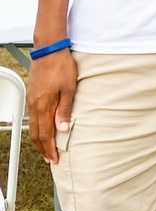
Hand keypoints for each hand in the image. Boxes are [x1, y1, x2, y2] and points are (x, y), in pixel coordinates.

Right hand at [27, 49, 77, 164]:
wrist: (49, 51)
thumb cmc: (61, 67)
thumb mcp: (69, 89)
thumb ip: (65, 110)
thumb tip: (63, 130)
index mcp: (43, 106)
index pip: (45, 134)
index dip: (50, 149)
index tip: (54, 159)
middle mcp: (34, 106)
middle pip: (36, 134)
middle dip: (43, 148)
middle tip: (49, 159)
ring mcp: (31, 100)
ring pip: (32, 126)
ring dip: (39, 139)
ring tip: (47, 148)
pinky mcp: (32, 95)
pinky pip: (32, 116)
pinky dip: (37, 127)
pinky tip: (43, 128)